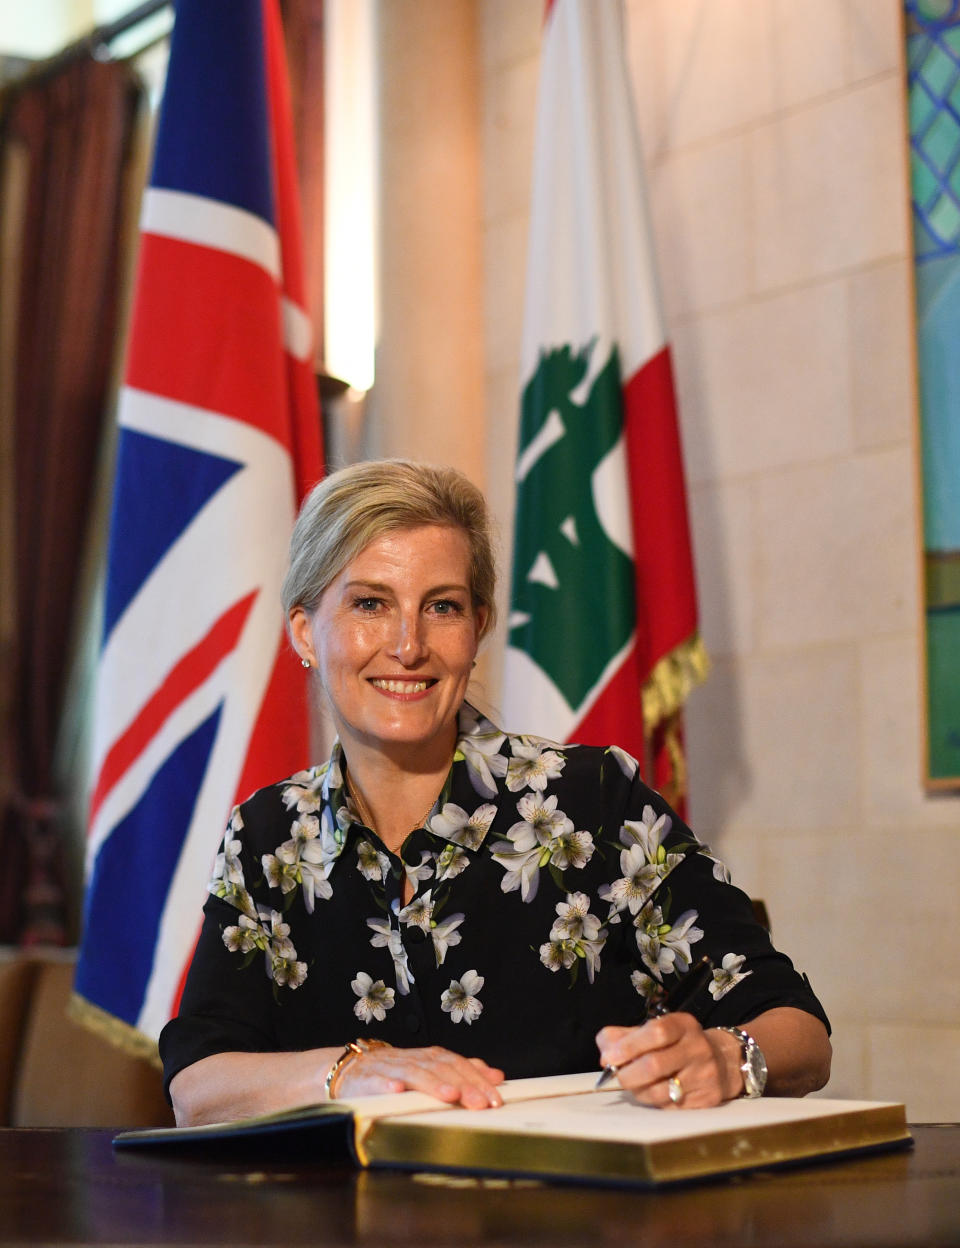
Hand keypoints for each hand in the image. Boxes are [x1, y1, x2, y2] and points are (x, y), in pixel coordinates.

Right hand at [333, 1044, 504, 1109]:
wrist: (353, 1070)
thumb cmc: (397, 1073)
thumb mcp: (433, 1070)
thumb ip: (463, 1071)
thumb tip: (496, 1076)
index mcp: (430, 1058)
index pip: (458, 1065)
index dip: (477, 1080)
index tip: (495, 1099)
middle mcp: (414, 1060)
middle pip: (441, 1069)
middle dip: (463, 1084)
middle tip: (480, 1102)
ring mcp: (391, 1069)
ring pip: (415, 1073)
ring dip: (433, 1084)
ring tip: (450, 1095)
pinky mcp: (368, 1080)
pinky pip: (378, 1081)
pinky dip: (387, 1085)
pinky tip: (397, 1092)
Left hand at [595, 1013, 742, 1108]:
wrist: (723, 1061)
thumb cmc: (678, 1045)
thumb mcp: (655, 1030)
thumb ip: (625, 1036)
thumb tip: (604, 1053)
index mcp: (683, 1025)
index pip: (655, 1032)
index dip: (628, 1046)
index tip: (608, 1058)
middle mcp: (698, 1048)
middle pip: (655, 1065)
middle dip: (628, 1074)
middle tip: (617, 1076)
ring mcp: (705, 1075)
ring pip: (659, 1091)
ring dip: (638, 1091)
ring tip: (635, 1085)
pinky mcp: (707, 1099)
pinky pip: (670, 1107)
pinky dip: (654, 1102)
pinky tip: (655, 1092)